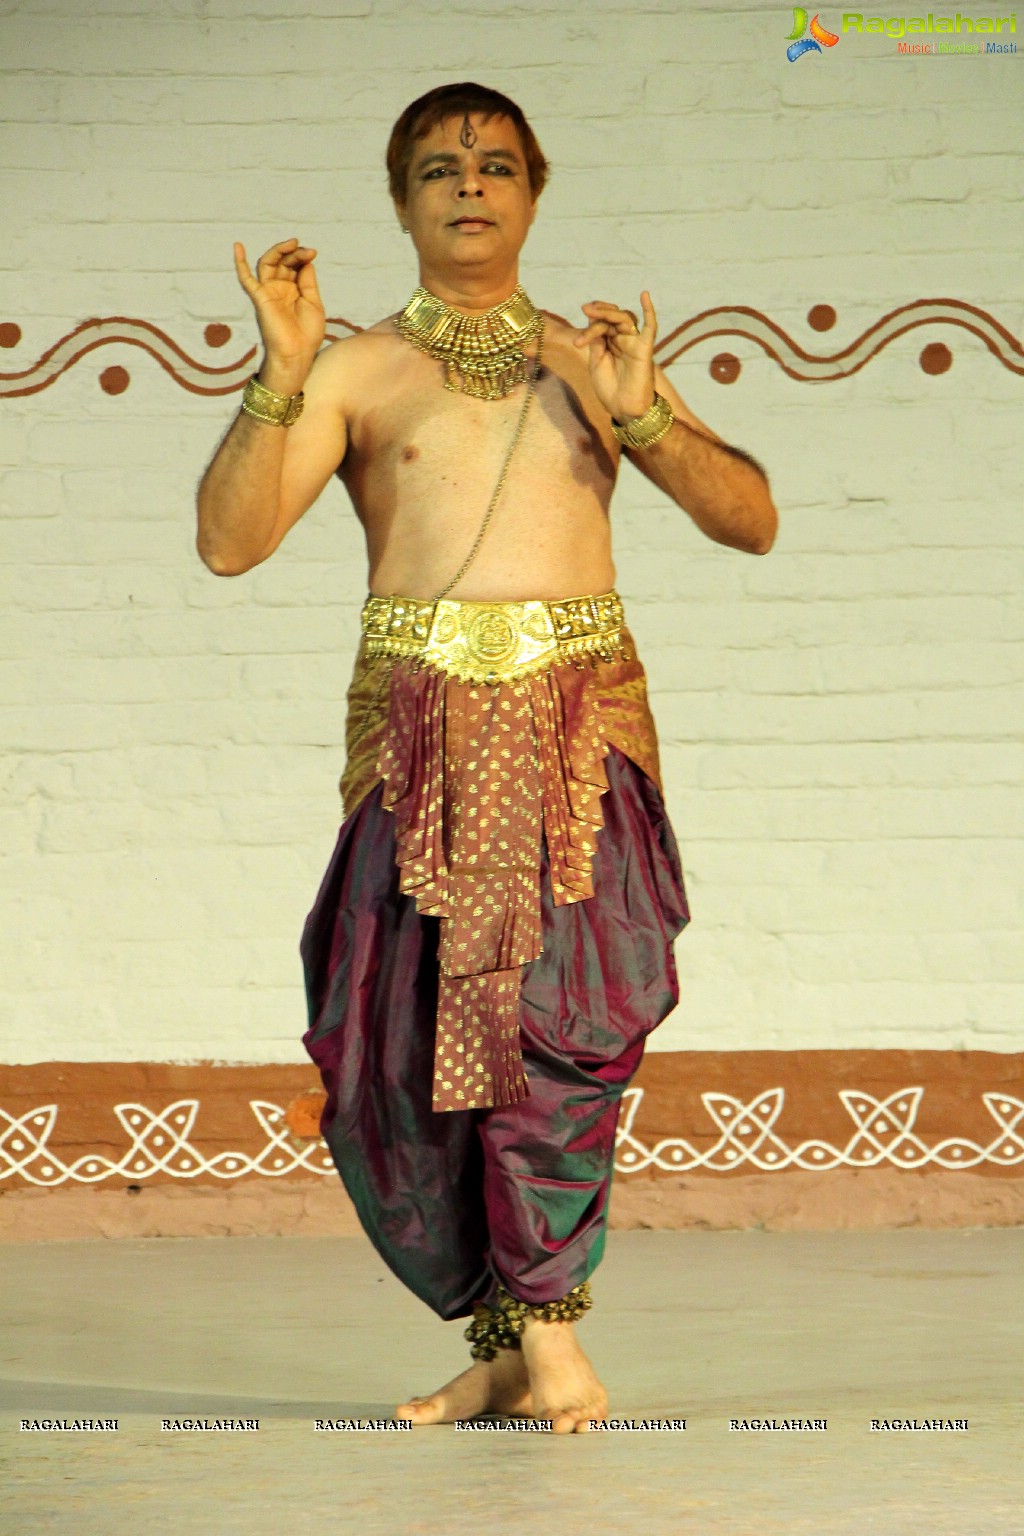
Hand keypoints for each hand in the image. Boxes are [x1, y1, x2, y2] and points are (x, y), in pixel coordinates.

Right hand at [233, 237, 325, 384]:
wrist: (297, 354)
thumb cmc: (308, 334)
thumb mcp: (314, 303)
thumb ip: (308, 282)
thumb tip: (305, 260)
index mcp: (295, 290)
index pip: (296, 265)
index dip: (302, 256)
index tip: (312, 253)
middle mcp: (281, 289)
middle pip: (283, 261)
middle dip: (294, 253)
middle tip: (305, 250)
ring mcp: (269, 292)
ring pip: (268, 264)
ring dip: (279, 251)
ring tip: (292, 243)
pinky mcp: (260, 298)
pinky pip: (246, 279)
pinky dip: (240, 263)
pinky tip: (238, 246)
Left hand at [573, 291, 657, 423]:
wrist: (623, 408)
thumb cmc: (609, 389)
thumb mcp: (596, 363)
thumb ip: (596, 342)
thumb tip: (592, 320)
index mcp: (609, 343)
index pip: (600, 326)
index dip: (589, 330)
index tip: (577, 343)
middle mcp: (622, 340)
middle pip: (611, 318)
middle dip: (598, 312)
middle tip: (585, 309)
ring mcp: (634, 342)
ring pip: (624, 318)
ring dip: (609, 312)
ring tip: (593, 310)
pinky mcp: (645, 348)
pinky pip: (650, 327)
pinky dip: (649, 310)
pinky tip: (644, 295)